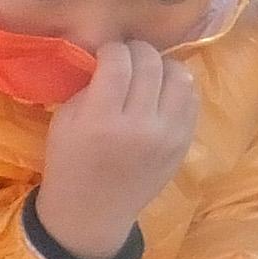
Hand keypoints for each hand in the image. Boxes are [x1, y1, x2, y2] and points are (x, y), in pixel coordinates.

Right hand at [36, 44, 198, 258]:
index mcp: (102, 120)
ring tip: (150, 68)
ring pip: (180, 77)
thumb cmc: (71, 162)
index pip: (119, 64)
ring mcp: (168, 134)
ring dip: (164, 65)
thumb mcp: (65, 121)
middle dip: (138, 50)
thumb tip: (114, 57)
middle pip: (151, 65)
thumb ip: (90, 86)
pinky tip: (164, 87)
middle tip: (129, 53)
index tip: (107, 51)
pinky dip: (179, 86)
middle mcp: (140, 126)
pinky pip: (192, 100)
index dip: (113, 49)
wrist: (94, 209)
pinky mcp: (184, 142)